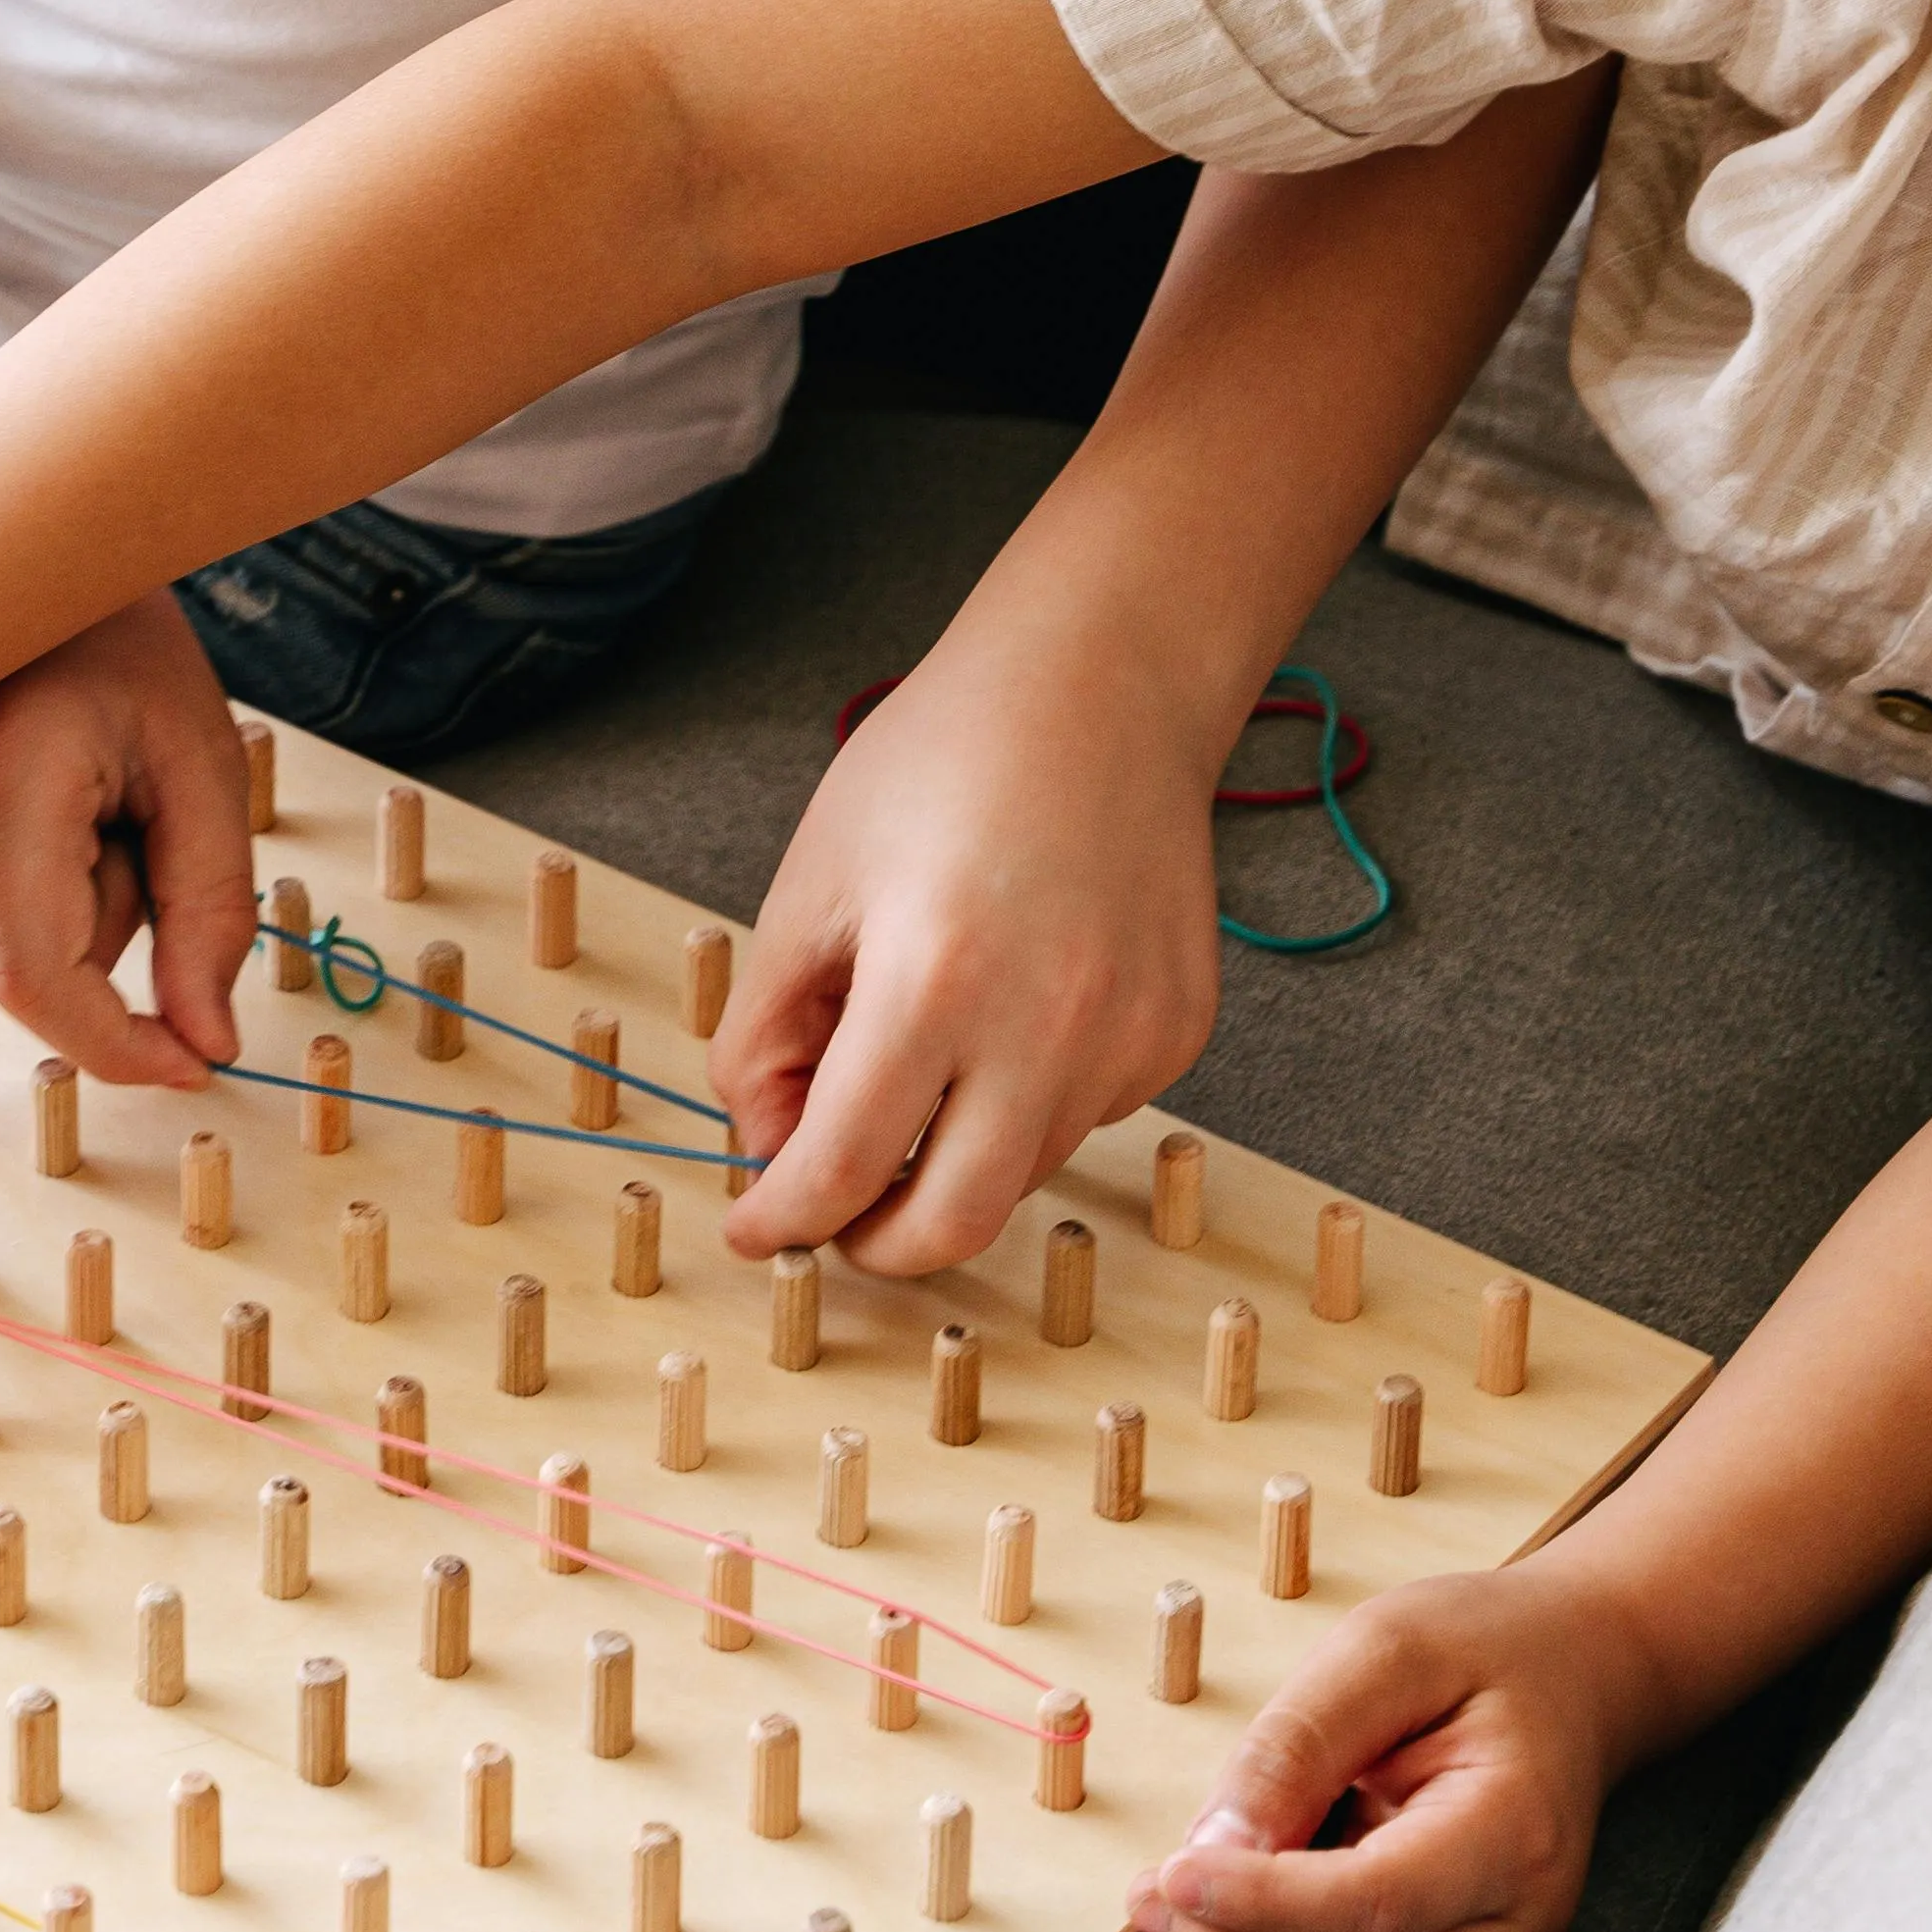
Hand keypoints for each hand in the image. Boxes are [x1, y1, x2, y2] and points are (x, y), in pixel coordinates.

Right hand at [0, 592, 256, 1089]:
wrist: (6, 556)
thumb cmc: (113, 645)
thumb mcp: (199, 764)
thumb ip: (211, 912)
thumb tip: (205, 1046)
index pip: (38, 979)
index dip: (119, 1044)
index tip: (189, 1062)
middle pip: (20, 979)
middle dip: (96, 930)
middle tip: (119, 815)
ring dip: (38, 922)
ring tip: (52, 804)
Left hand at [713, 607, 1230, 1272]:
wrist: (1101, 686)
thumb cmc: (942, 763)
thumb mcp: (810, 885)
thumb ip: (766, 1030)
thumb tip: (768, 1142)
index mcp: (933, 980)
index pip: (845, 1166)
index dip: (784, 1216)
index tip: (755, 1227)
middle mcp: (1047, 1026)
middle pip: (951, 1222)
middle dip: (877, 1244)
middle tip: (834, 1215)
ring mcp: (1128, 1037)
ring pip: (1018, 1169)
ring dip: (950, 1157)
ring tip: (919, 1057)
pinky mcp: (1176, 1031)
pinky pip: (1083, 1114)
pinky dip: (1024, 1101)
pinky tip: (1010, 1005)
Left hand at [1129, 1558, 1668, 1931]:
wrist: (1576, 1675)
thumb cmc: (1486, 1651)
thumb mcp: (1385, 1647)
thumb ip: (1297, 1742)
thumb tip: (1215, 1842)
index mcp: (1516, 1830)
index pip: (1377, 1903)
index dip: (1261, 1903)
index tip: (1172, 1871)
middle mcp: (1519, 1922)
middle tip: (1150, 1899)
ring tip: (1177, 1916)